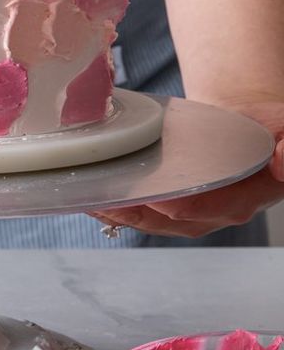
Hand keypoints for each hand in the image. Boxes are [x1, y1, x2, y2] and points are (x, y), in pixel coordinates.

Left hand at [90, 101, 283, 238]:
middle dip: (132, 213)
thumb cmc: (272, 130)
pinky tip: (88, 195)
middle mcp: (213, 214)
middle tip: (102, 200)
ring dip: (115, 212)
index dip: (180, 205)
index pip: (206, 209)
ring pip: (147, 220)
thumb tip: (283, 161)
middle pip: (166, 221)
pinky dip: (113, 205)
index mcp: (243, 199)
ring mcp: (191, 213)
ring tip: (85, 198)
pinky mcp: (171, 205)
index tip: (153, 196)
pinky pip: (140, 211)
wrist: (253, 128)